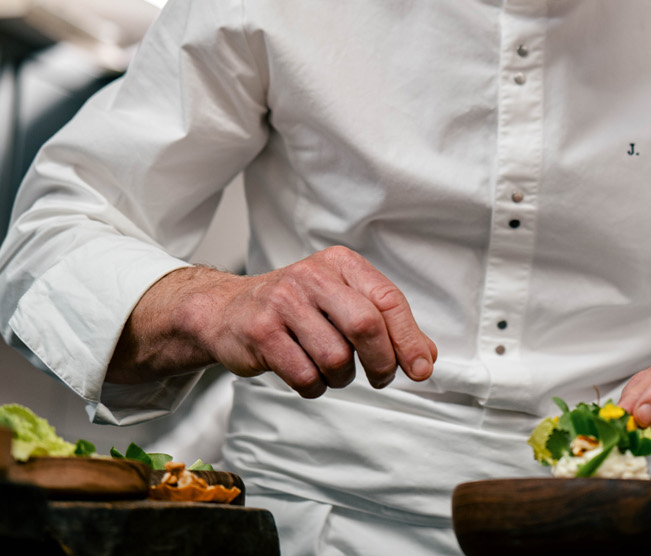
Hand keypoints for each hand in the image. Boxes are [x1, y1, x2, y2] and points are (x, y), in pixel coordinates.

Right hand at [109, 247, 436, 397]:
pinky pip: (304, 375)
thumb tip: (426, 358)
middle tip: (381, 377)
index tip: (421, 369)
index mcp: (340, 264)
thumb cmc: (294, 309)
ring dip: (341, 377)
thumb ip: (385, 325)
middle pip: (366, 326)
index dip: (409, 339)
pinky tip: (306, 375)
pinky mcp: (261, 332)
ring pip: (336, 357)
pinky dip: (313, 386)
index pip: (388, 301)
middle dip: (382, 362)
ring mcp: (284, 302)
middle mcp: (312, 276)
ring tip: (331, 370)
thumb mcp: (341, 302)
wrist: (225, 311)